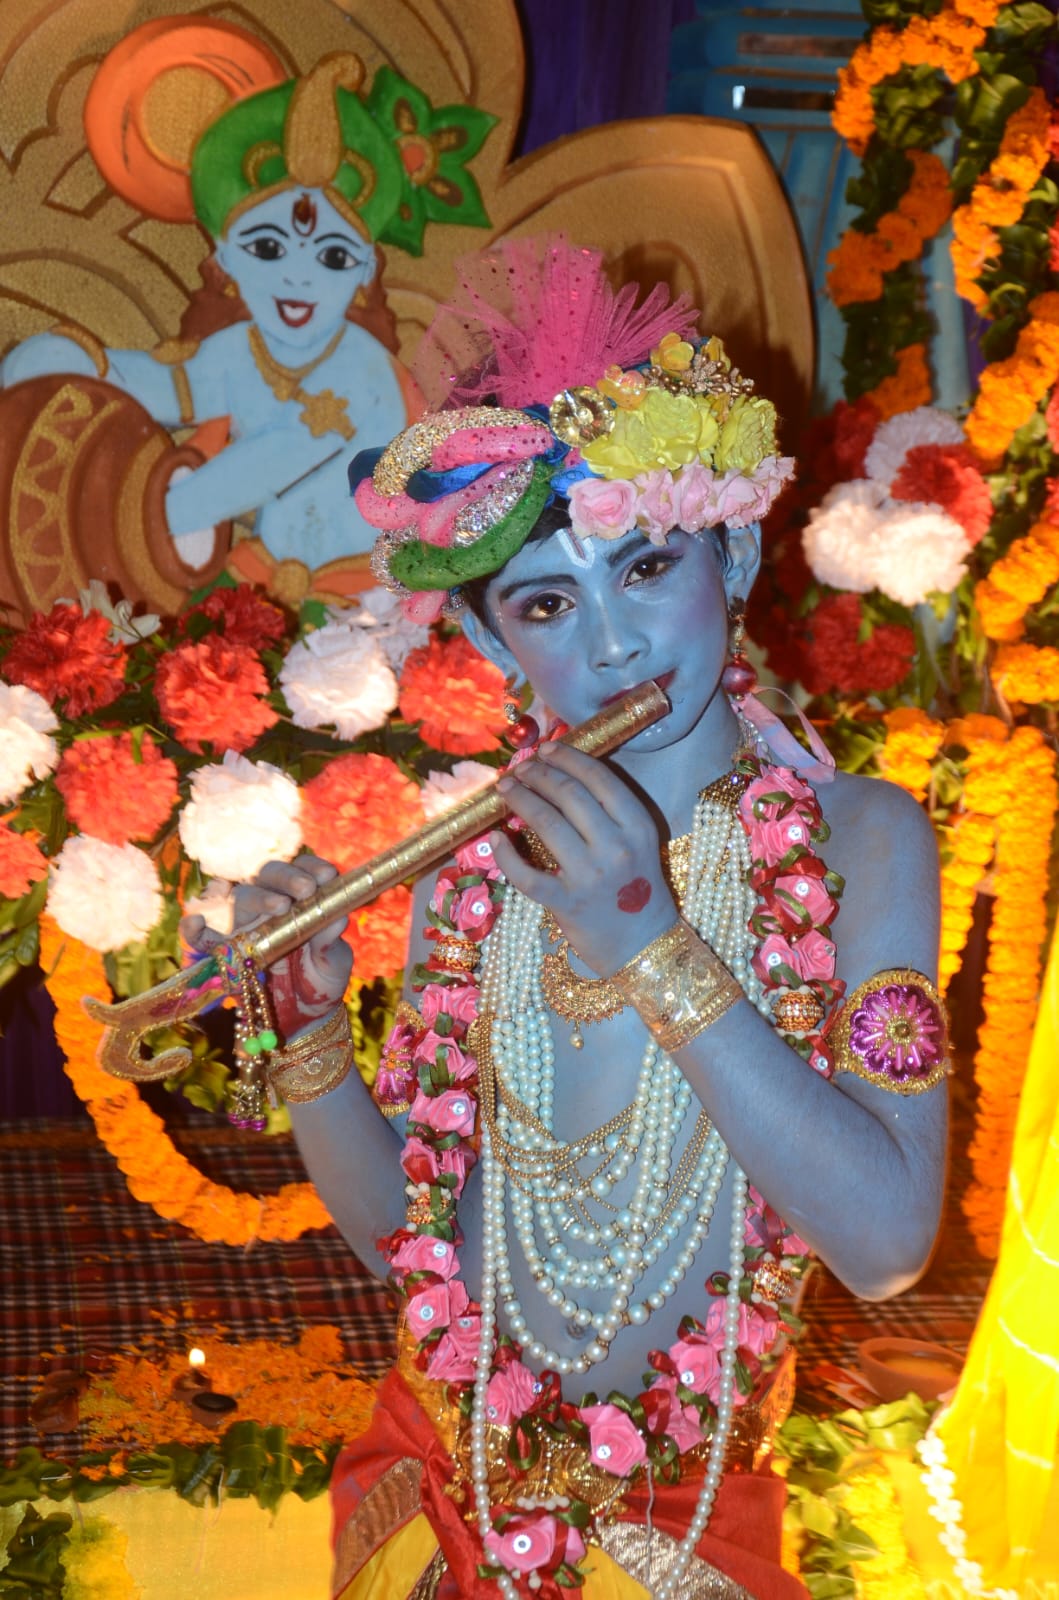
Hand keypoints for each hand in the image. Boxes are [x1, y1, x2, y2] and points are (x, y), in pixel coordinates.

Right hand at [180, 855, 351, 1039]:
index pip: (302, 870)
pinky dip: (193, 929)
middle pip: (269, 875)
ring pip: (243, 897)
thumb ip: (332, 940)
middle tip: (306, 890)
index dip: (312, 867)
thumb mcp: (335, 962)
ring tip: (280, 907)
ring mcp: (248, 926)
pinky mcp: (228, 952)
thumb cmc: (323, 980)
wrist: (308, 1016)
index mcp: (301, 901)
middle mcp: (272, 907)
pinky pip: (203, 938)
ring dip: (259, 897)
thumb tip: (338, 917)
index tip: (328, 875)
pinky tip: (195, 922)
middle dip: (287, 878)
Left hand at [492, 743, 675, 976]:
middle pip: (568, 794)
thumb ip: (608, 813)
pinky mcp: (566, 903)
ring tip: (505, 789)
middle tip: (519, 768)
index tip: (545, 749)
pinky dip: (506, 854)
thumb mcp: (637, 844)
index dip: (567, 758)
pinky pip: (526, 873)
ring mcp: (590, 875)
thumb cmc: (636, 890)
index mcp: (637, 826)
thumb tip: (560, 775)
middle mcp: (616, 846)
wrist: (643, 945)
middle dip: (537, 774)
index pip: (598, 778)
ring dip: (520, 799)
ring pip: (546, 823)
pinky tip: (496, 838)